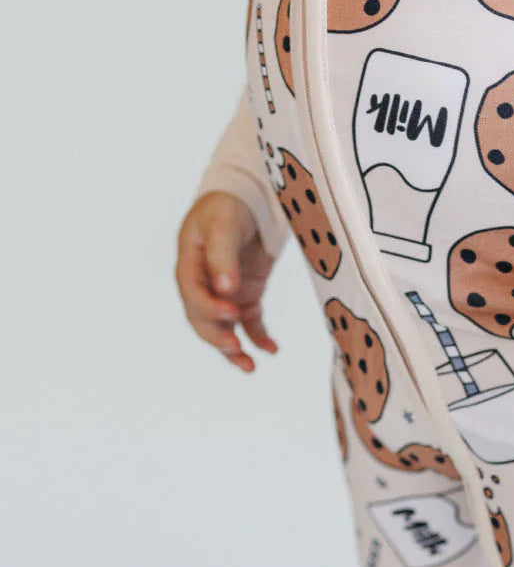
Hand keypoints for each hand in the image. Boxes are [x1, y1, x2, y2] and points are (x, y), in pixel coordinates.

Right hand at [175, 192, 279, 372]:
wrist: (247, 200)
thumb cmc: (228, 208)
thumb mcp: (223, 224)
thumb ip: (222, 255)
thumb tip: (224, 289)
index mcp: (189, 266)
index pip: (193, 295)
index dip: (209, 308)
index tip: (231, 313)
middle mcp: (203, 286)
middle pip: (203, 320)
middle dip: (218, 336)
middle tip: (235, 348)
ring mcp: (225, 294)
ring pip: (224, 329)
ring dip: (234, 349)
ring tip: (250, 366)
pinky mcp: (246, 298)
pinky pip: (251, 324)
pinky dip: (260, 338)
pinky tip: (271, 350)